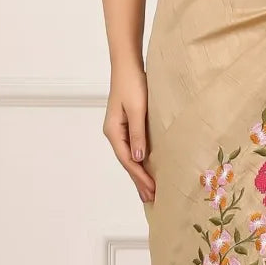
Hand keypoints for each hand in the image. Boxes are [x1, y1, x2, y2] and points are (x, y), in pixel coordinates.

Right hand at [103, 62, 155, 203]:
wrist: (127, 65)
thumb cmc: (133, 84)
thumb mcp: (138, 109)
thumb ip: (138, 134)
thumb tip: (139, 158)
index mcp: (113, 131)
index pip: (128, 160)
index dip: (140, 177)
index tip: (152, 190)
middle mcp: (113, 133)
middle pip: (127, 162)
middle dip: (139, 181)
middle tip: (151, 199)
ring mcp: (118, 130)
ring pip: (129, 157)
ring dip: (138, 174)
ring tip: (148, 191)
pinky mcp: (125, 125)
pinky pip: (132, 148)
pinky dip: (138, 162)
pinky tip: (144, 168)